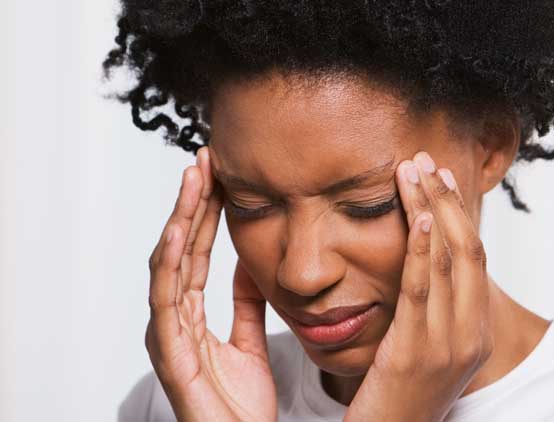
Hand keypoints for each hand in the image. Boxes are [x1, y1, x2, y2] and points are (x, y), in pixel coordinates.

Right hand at [145, 147, 276, 421]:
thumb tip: (251, 266)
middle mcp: (174, 319)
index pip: (196, 252)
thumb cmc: (240, 406)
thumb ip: (246, 305)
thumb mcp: (249, 343)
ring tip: (193, 178)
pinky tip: (178, 228)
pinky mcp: (170, 353)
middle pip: (179, 249)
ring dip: (180, 218)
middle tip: (204, 160)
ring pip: (168, 264)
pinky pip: (167, 300)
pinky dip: (169, 261)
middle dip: (191, 203)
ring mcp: (168, 334)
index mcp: (191, 315)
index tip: (218, 175)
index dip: (205, 213)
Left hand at [344, 151, 493, 421]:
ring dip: (428, 210)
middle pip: (466, 249)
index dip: (458, 212)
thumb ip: (431, 307)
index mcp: (477, 330)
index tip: (442, 177)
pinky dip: (421, 251)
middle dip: (445, 200)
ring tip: (411, 172)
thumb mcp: (427, 346)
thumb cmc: (402, 394)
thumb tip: (418, 261)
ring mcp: (447, 343)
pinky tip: (416, 219)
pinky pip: (421, 291)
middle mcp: (470, 334)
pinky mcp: (415, 351)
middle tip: (424, 160)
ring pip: (445, 261)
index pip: (475, 256)